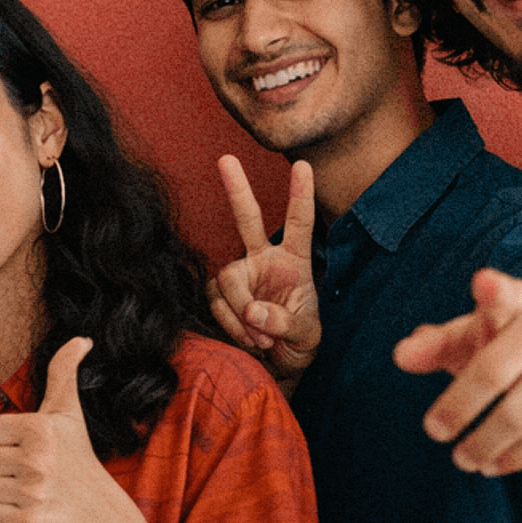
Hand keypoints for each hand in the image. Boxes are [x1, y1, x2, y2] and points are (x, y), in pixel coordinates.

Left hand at [0, 338, 138, 522]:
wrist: (103, 515)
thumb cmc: (77, 458)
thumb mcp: (68, 414)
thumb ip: (63, 373)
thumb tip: (81, 339)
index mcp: (38, 428)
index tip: (21, 448)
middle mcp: (36, 459)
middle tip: (26, 472)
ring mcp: (34, 493)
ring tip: (28, 490)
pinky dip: (5, 514)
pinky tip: (31, 509)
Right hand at [207, 156, 320, 382]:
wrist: (280, 364)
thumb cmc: (300, 342)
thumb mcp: (306, 336)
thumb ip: (283, 322)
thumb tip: (253, 312)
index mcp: (295, 261)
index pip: (299, 224)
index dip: (300, 195)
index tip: (302, 164)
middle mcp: (264, 260)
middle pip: (247, 219)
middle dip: (237, 190)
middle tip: (225, 159)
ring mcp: (240, 275)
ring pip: (227, 280)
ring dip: (241, 313)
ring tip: (262, 340)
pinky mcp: (221, 294)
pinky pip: (216, 303)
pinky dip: (231, 324)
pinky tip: (248, 339)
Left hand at [394, 268, 521, 475]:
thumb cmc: (514, 342)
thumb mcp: (476, 336)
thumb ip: (437, 344)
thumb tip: (403, 356)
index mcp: (518, 301)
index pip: (506, 293)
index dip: (495, 291)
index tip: (484, 285)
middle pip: (495, 372)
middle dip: (459, 407)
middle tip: (434, 432)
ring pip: (521, 415)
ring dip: (485, 444)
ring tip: (462, 460)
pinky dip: (516, 458)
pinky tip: (492, 465)